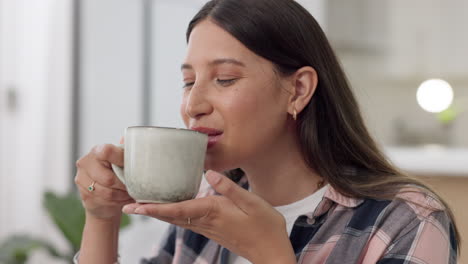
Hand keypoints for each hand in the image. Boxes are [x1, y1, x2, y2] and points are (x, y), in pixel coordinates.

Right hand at [75, 144, 134, 219]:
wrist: (105, 195)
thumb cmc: (117, 173)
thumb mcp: (123, 161)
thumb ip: (126, 151)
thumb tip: (129, 137)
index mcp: (97, 151)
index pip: (106, 152)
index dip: (119, 159)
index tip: (130, 166)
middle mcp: (85, 163)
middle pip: (108, 179)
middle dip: (124, 185)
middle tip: (134, 186)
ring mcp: (82, 179)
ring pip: (107, 192)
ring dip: (122, 195)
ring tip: (130, 193)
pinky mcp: (84, 195)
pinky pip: (104, 201)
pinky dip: (117, 201)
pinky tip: (122, 198)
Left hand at [122, 170, 295, 263]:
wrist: (270, 251)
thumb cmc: (265, 226)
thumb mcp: (252, 203)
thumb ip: (230, 188)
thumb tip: (208, 172)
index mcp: (212, 212)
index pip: (176, 209)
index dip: (154, 207)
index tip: (134, 206)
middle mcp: (205, 221)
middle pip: (170, 216)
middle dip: (148, 210)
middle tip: (127, 204)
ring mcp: (206, 227)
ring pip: (175, 219)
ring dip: (157, 212)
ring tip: (141, 204)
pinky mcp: (211, 229)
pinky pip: (184, 221)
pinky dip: (170, 214)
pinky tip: (168, 207)